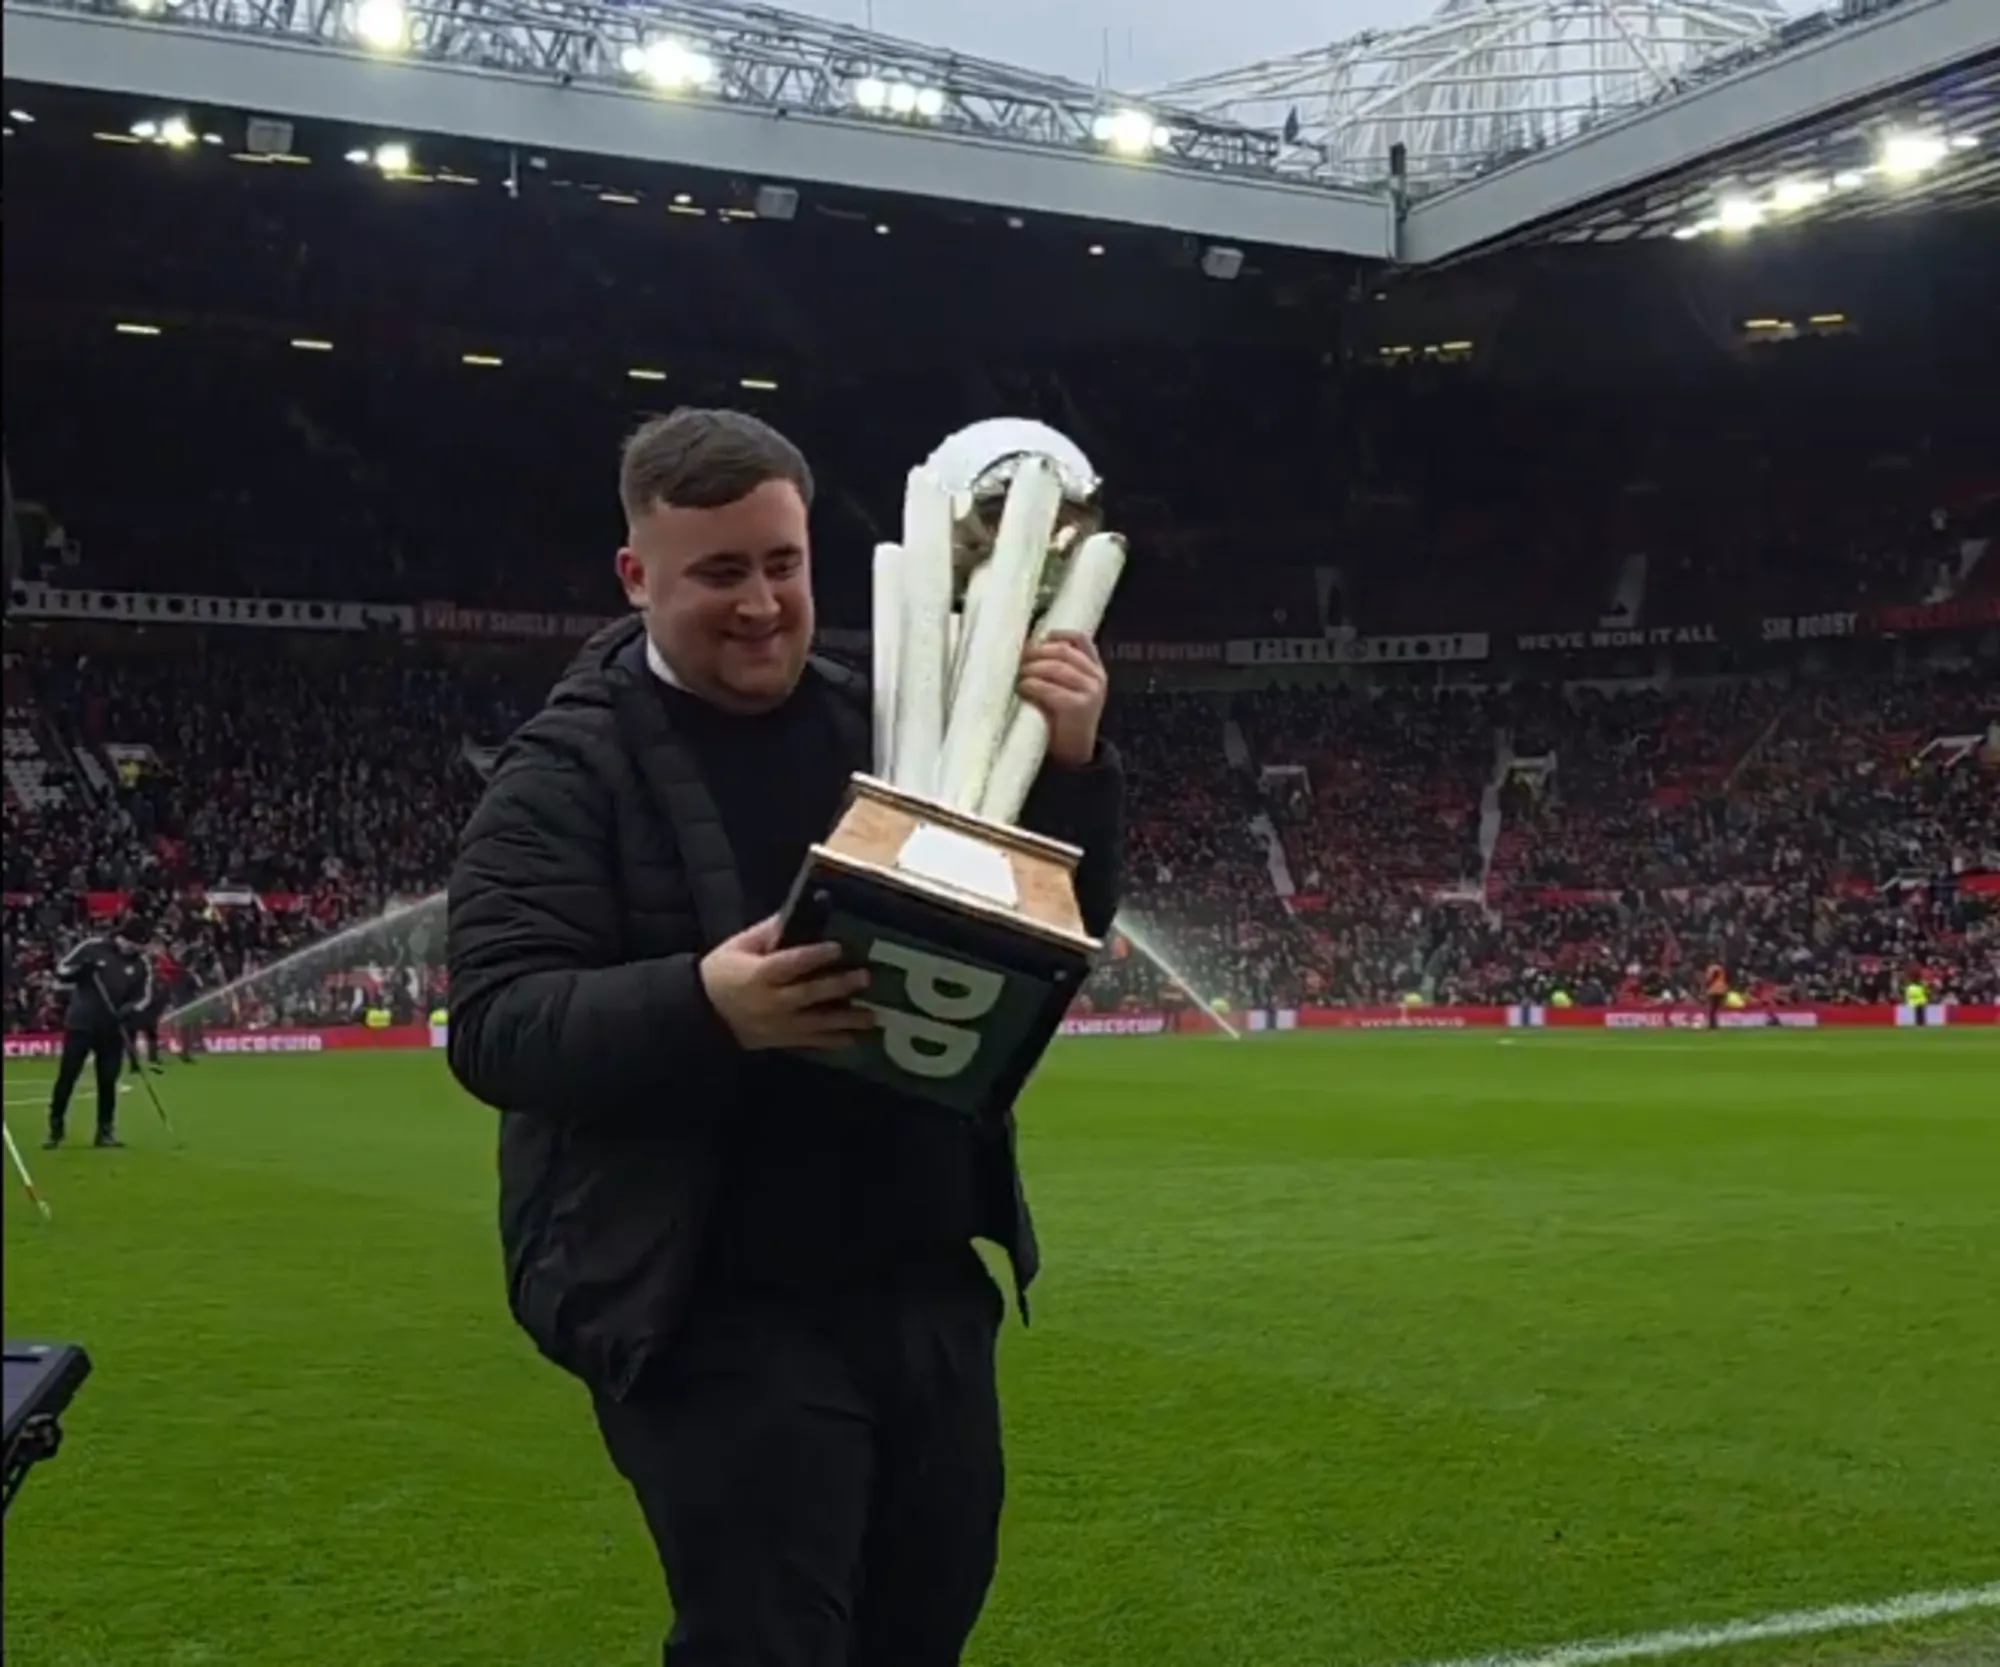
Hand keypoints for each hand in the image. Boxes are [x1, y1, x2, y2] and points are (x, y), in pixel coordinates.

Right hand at [699, 916, 876, 1052]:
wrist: (702, 1013)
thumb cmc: (722, 972)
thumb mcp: (739, 945)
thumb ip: (768, 931)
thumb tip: (796, 912)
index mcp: (758, 975)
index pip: (790, 963)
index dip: (815, 955)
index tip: (839, 947)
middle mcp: (770, 1002)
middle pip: (808, 994)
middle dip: (838, 986)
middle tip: (865, 978)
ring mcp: (777, 1025)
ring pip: (815, 1023)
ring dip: (845, 1020)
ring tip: (871, 1016)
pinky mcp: (780, 1040)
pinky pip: (809, 1043)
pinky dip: (831, 1042)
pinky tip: (852, 1039)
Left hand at [1018, 630, 1106, 768]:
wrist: (1075, 755)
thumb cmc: (1062, 719)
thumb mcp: (1066, 689)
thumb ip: (1056, 669)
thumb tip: (1028, 648)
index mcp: (1095, 670)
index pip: (1081, 640)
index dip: (1059, 635)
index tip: (1039, 638)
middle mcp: (1096, 678)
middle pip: (1063, 652)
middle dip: (1036, 653)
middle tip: (1018, 660)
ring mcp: (1091, 691)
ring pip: (1056, 667)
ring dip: (1031, 669)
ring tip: (1017, 676)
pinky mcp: (1079, 707)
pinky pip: (1050, 688)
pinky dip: (1032, 685)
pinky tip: (1022, 689)